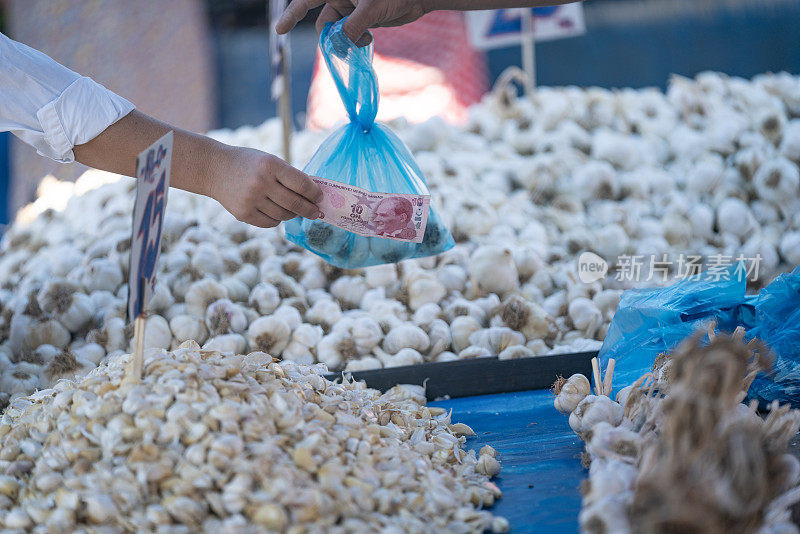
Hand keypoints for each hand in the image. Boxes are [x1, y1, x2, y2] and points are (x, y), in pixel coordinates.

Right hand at [73, 110, 322, 228]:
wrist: (214, 169)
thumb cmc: (248, 163)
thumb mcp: (269, 160)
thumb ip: (290, 176)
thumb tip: (314, 196)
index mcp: (271, 165)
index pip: (302, 184)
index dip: (315, 194)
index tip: (320, 198)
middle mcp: (261, 182)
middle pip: (295, 203)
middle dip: (309, 209)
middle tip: (316, 213)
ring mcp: (251, 199)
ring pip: (284, 215)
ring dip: (292, 214)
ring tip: (294, 210)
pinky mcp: (244, 213)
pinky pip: (270, 222)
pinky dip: (277, 219)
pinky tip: (276, 212)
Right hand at [275, 0, 427, 44]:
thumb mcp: (370, 9)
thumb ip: (352, 26)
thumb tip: (338, 44)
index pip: (307, 0)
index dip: (293, 13)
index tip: (280, 30)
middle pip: (324, 22)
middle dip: (331, 37)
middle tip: (343, 48)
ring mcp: (351, 8)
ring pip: (337, 31)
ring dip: (345, 42)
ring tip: (362, 42)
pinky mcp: (361, 19)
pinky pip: (349, 35)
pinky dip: (354, 41)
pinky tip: (367, 41)